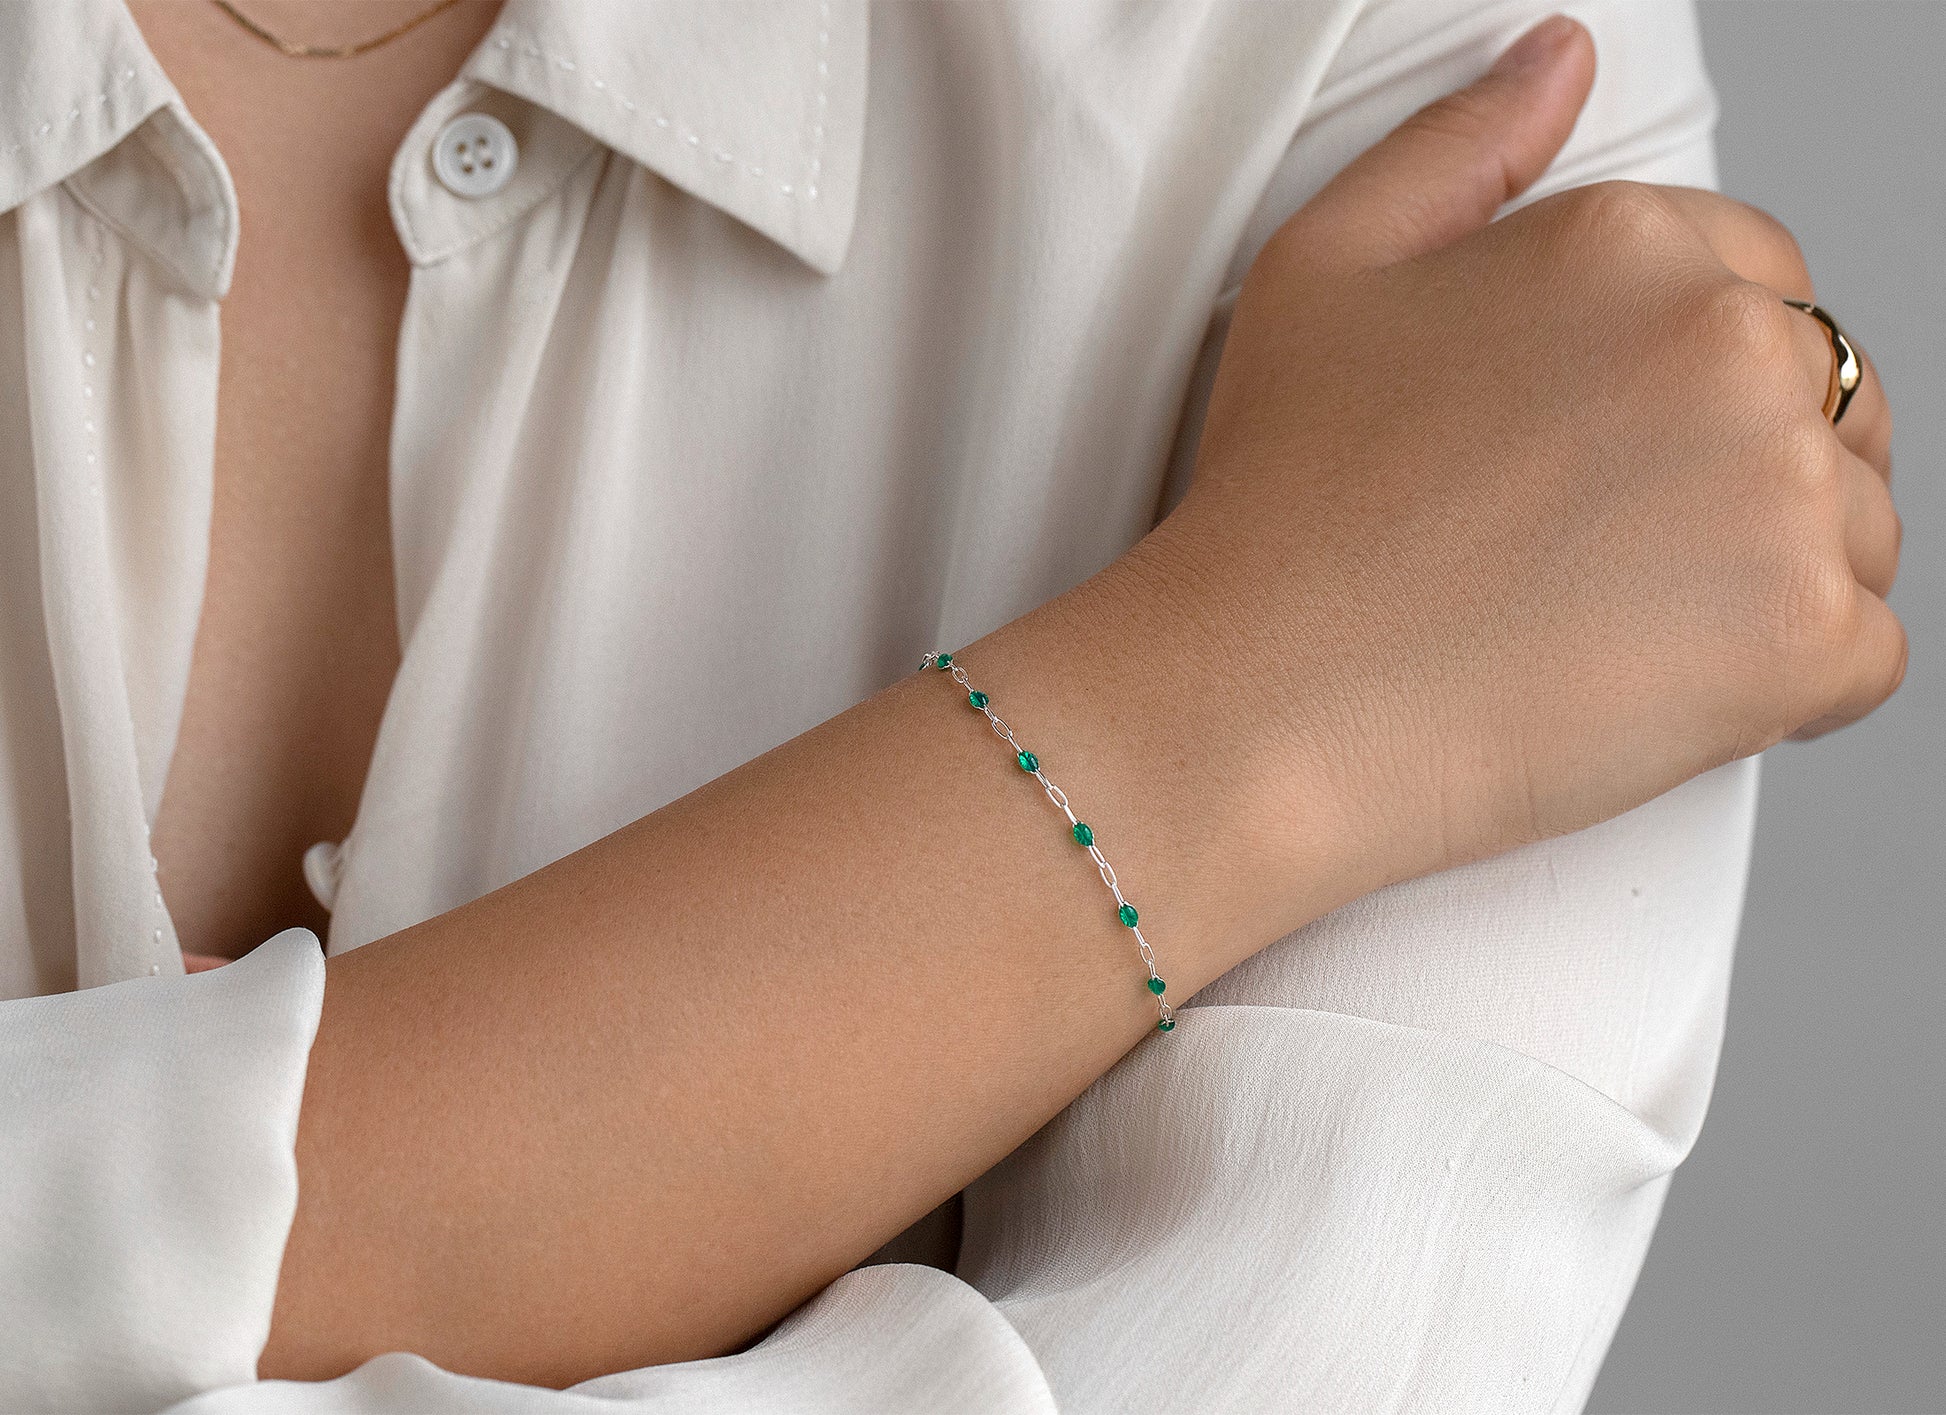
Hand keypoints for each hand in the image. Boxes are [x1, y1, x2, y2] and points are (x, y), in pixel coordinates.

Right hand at [1156, 14, 1903, 903]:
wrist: (1263, 698)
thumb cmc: (1281, 502)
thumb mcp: (1326, 270)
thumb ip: (1459, 146)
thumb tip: (1561, 59)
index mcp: (1632, 245)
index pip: (1757, 278)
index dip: (1678, 378)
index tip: (1602, 454)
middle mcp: (1732, 342)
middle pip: (1823, 398)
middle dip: (1738, 468)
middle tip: (1595, 549)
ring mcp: (1782, 489)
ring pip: (1857, 525)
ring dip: (1767, 575)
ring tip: (1612, 622)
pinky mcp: (1804, 635)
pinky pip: (1863, 654)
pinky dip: (1784, 685)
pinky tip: (1654, 684)